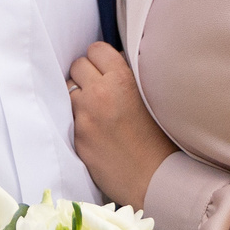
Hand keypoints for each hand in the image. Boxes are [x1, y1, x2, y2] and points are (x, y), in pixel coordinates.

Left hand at [67, 41, 174, 209]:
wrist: (156, 180)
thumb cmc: (161, 139)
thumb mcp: (151, 97)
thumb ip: (129, 75)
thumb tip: (113, 60)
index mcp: (121, 80)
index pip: (96, 49)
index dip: (102, 59)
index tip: (107, 68)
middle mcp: (99, 94)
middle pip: (77, 65)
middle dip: (87, 74)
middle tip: (100, 88)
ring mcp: (84, 117)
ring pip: (68, 89)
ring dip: (78, 95)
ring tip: (95, 108)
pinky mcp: (76, 137)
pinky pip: (68, 115)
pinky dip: (77, 117)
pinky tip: (93, 127)